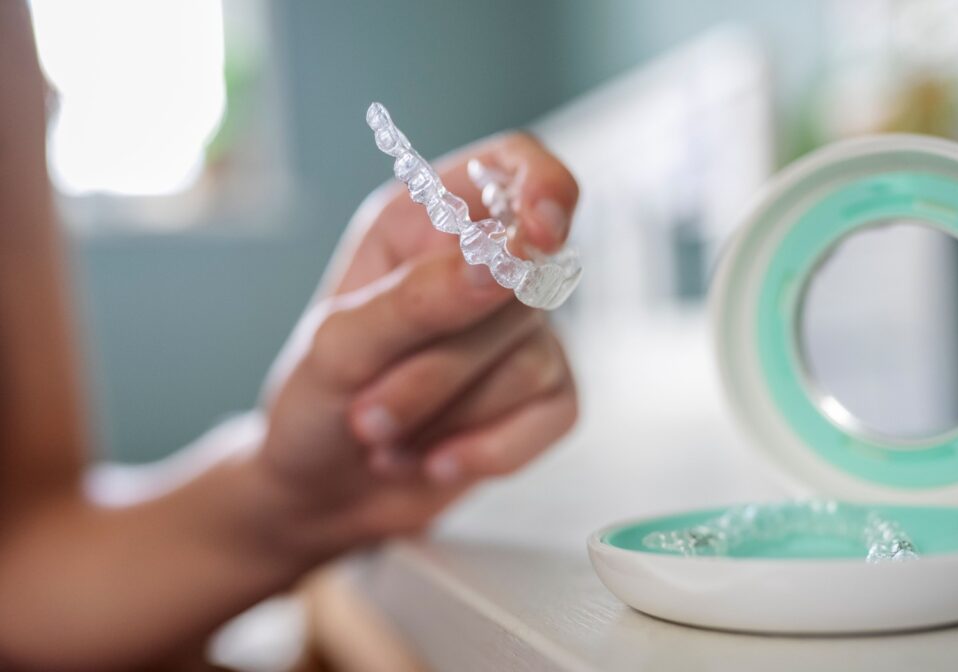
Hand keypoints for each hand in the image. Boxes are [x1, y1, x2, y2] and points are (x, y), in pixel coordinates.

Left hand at [255, 132, 579, 554]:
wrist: (318, 495)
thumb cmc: (313, 404)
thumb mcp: (339, 348)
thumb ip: (418, 299)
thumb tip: (504, 263)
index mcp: (423, 224)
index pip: (515, 163)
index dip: (543, 187)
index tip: (538, 239)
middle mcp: (479, 269)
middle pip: (523, 285)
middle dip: (440, 365)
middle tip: (368, 408)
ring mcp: (517, 336)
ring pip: (531, 360)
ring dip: (445, 415)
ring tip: (386, 436)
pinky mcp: (538, 398)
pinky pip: (553, 415)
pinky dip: (489, 450)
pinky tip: (435, 459)